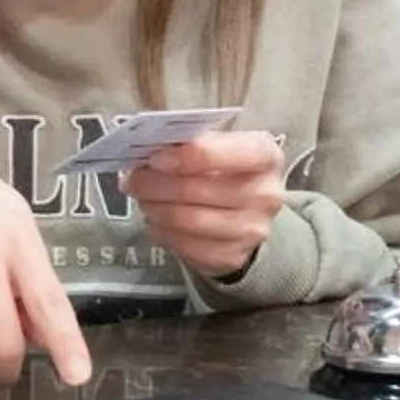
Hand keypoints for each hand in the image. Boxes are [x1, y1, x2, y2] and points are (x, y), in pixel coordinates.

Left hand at [124, 131, 286, 278]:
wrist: (247, 210)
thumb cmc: (225, 168)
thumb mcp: (217, 144)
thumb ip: (188, 142)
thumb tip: (147, 149)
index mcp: (264, 155)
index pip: (222, 153)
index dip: (183, 156)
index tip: (154, 158)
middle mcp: (265, 194)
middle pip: (195, 189)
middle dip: (154, 183)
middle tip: (133, 179)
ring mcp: (252, 229)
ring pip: (186, 219)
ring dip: (154, 207)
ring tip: (142, 197)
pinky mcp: (233, 257)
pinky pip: (185, 246)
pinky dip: (162, 231)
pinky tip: (157, 218)